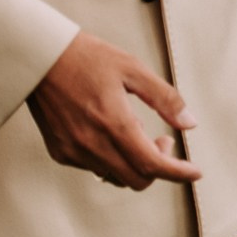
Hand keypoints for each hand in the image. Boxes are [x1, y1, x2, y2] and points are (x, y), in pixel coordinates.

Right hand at [26, 32, 201, 189]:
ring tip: (137, 132)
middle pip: (136, 178)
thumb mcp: (134, 69)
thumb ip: (164, 98)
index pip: (152, 163)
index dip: (178, 172)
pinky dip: (112, 160)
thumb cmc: (87, 58)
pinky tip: (113, 134)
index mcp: (113, 122)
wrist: (41, 58)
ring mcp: (73, 150)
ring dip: (135, 164)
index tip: (195, 172)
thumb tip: (189, 123)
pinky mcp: (60, 151)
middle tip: (163, 140)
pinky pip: (94, 168)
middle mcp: (91, 143)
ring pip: (116, 176)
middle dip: (158, 166)